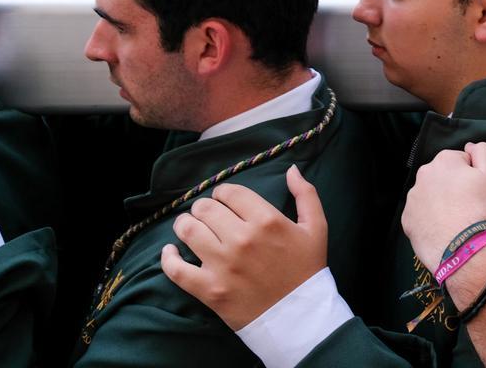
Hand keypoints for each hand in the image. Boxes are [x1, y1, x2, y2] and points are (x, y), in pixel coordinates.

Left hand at [162, 166, 328, 330]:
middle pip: (205, 208)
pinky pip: (177, 269)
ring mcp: (223, 265)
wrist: (299, 316)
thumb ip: (306, 194)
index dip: (223, 193)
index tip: (224, 201)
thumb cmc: (307, 269)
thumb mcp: (316, 228)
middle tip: (208, 216)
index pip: (229, 192)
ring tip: (190, 228)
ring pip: (188, 230)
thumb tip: (291, 170)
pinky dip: (168, 258)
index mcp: (267, 220)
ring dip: (185, 225)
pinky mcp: (209, 289)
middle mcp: (242, 239)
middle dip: (204, 208)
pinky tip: (170, 252)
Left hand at [402, 142, 485, 270]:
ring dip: (439, 201)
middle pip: (442, 176)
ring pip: (429, 194)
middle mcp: (423, 174)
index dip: (470, 176)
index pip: (460, 161)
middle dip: (452, 186)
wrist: (462, 247)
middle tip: (465, 205)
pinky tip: (441, 227)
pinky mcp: (407, 217)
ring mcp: (412, 197)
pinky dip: (428, 218)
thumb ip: (483, 151)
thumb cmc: (478, 208)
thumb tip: (470, 146)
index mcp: (444, 160)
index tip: (474, 191)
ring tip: (453, 218)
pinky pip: (419, 213)